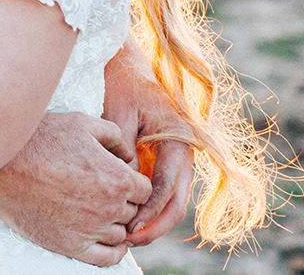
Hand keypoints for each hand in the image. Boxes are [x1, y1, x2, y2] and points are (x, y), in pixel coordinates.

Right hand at [0, 112, 151, 266]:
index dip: (133, 182)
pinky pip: (106, 258)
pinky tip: (105, 239)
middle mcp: (108, 208)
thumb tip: (129, 155)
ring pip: (121, 235)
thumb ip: (116, 136)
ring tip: (97, 210)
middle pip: (133, 212)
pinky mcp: (71, 245)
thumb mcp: (83, 123)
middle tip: (102, 190)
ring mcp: (90, 229)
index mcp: (117, 178)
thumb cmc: (41, 138)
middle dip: (123, 201)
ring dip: (115, 223)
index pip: (145, 189)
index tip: (118, 177)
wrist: (2, 164)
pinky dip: (112, 251)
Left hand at [102, 44, 194, 244]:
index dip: (149, 210)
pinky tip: (130, 219)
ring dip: (154, 220)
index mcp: (179, 139)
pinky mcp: (167, 159)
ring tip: (129, 237)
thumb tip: (126, 184)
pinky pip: (163, 190)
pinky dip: (151, 206)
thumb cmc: (121, 84)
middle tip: (130, 240)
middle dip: (155, 225)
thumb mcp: (118, 114)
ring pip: (173, 199)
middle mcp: (185, 151)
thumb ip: (124, 150)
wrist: (127, 63)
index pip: (167, 186)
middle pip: (177, 201)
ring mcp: (178, 157)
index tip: (128, 226)